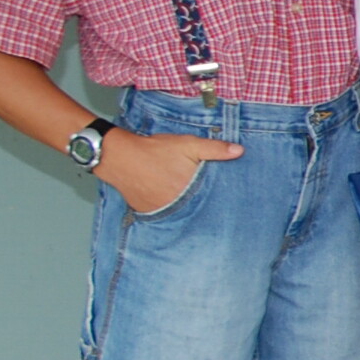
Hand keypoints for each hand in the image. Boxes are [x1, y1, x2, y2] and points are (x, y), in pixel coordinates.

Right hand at [99, 129, 242, 215]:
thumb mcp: (188, 145)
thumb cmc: (155, 150)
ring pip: (179, 213)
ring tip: (188, 201)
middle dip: (203, 205)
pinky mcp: (146, 212)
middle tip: (208, 203)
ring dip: (185, 208)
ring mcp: (160, 212)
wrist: (119, 156)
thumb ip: (215, 149)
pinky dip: (168, 207)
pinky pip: (163, 213)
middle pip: (196, 209)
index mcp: (190, 194)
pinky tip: (168, 198)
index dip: (219, 200)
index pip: (211, 202)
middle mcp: (175, 207)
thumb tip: (240, 151)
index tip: (228, 202)